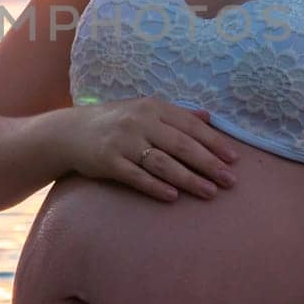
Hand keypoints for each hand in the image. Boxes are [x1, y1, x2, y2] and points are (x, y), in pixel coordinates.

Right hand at [63, 100, 239, 202]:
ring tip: (210, 193)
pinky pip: (136, 176)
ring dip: (188, 179)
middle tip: (230, 180)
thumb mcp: (144, 109)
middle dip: (208, 164)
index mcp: (153, 107)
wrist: (70, 132)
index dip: (214, 142)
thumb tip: (209, 117)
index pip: (190, 125)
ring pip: (162, 163)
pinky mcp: (108, 161)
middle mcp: (139, 121)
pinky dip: (155, 186)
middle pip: (181, 145)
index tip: (234, 158)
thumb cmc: (115, 121)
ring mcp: (123, 141)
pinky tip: (173, 197)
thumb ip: (177, 114)